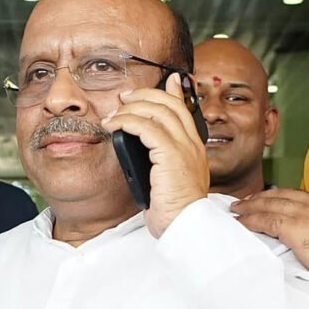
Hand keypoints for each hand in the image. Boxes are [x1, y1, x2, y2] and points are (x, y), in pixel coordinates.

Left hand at [108, 75, 209, 235]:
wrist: (185, 227)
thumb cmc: (175, 212)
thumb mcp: (169, 182)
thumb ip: (161, 162)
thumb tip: (146, 154)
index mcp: (194, 149)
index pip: (185, 110)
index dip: (174, 91)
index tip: (166, 81)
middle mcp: (193, 144)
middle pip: (170, 104)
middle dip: (146, 95)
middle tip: (125, 97)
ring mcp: (184, 148)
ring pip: (158, 111)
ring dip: (132, 107)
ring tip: (115, 113)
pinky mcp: (171, 155)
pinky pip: (147, 127)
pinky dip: (127, 122)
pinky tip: (115, 125)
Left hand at [233, 190, 308, 300]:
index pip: (304, 197)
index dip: (285, 198)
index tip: (274, 200)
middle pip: (284, 195)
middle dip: (264, 197)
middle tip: (248, 201)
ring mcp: (308, 214)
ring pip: (271, 204)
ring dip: (251, 206)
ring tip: (237, 210)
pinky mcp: (297, 229)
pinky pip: (266, 221)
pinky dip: (251, 220)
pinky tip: (241, 222)